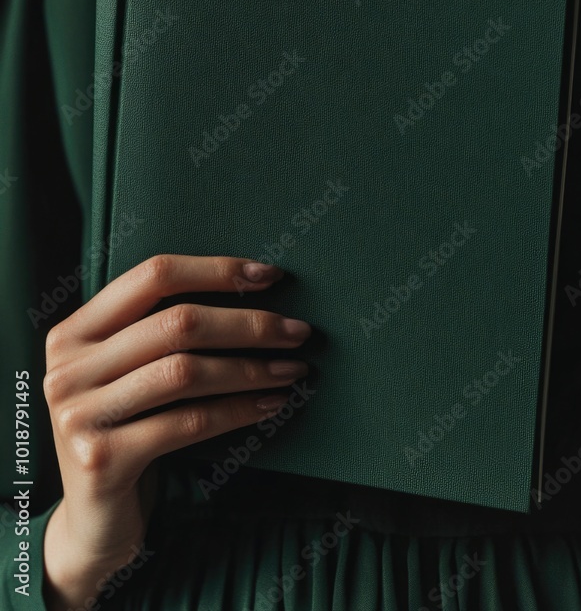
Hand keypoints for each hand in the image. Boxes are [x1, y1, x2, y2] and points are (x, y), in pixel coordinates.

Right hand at [41, 254, 310, 609]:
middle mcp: (67, 367)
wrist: (92, 524)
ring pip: (187, 372)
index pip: (153, 275)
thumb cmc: (127, 431)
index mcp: (74, 331)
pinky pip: (189, 423)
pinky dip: (238, 410)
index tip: (270, 276)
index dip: (216, 270)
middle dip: (249, 323)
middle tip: (298, 331)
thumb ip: (158, 332)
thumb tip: (254, 286)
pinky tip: (270, 405)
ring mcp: (79, 414)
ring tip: (292, 369)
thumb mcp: (127, 373)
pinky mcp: (102, 460)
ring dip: (251, 368)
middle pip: (177, 323)